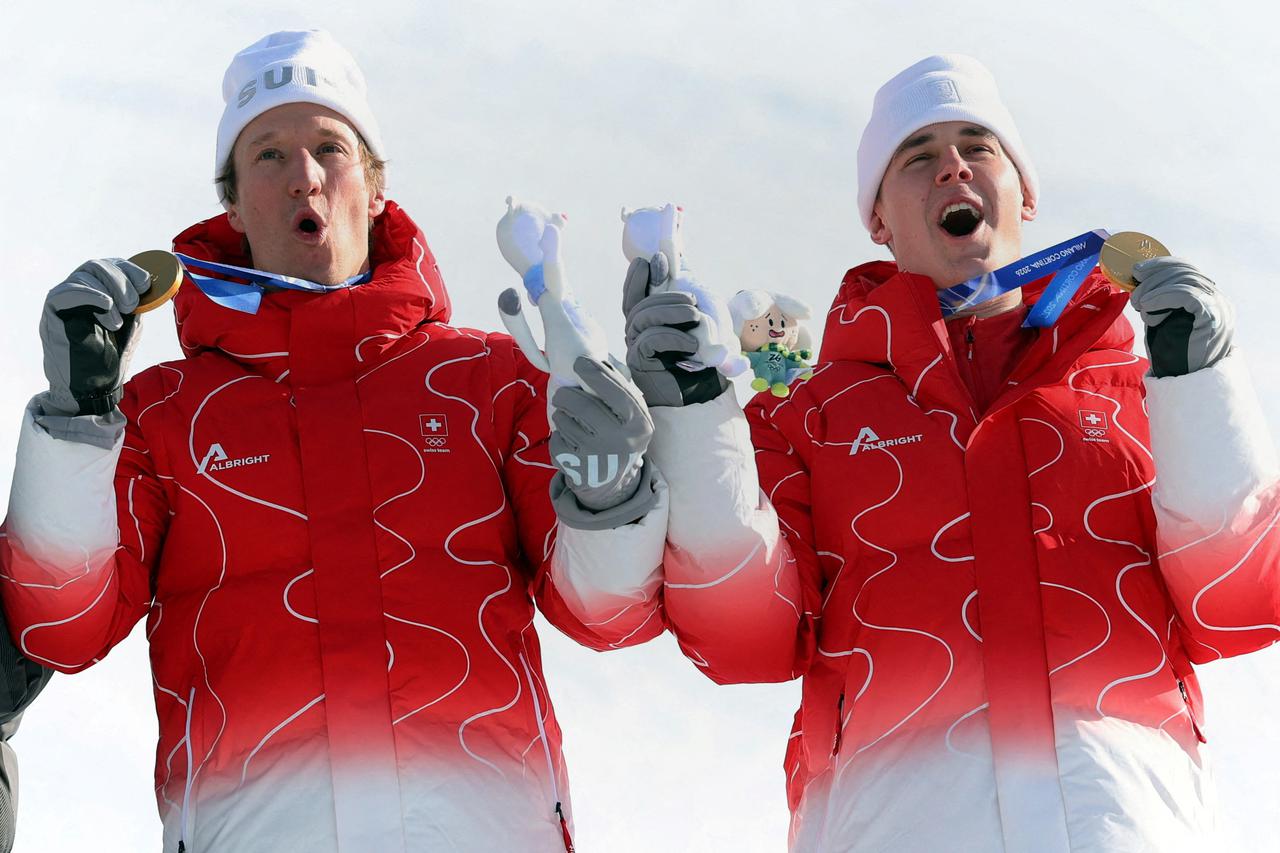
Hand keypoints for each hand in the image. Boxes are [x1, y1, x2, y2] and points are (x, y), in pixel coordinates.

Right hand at [40, 258, 148, 417]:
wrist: (94, 384)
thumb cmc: (112, 355)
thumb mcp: (132, 323)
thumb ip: (138, 302)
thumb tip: (155, 283)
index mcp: (102, 291)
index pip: (113, 265)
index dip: (131, 270)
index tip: (146, 285)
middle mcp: (82, 290)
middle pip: (98, 266)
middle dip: (122, 281)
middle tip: (132, 306)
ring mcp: (66, 298)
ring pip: (85, 275)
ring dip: (109, 292)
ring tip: (117, 320)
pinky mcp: (53, 310)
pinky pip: (68, 291)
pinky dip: (92, 295)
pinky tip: (107, 307)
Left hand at [549, 358, 655, 525]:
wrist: (612, 484)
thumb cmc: (621, 437)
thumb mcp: (634, 418)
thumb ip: (622, 390)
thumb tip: (600, 359)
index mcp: (639, 425)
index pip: (617, 393)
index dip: (596, 374)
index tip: (579, 361)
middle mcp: (621, 441)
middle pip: (583, 405)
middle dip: (566, 395)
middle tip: (561, 394)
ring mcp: (598, 456)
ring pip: (565, 420)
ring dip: (561, 415)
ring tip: (570, 420)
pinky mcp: (577, 466)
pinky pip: (556, 438)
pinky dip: (558, 434)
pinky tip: (569, 439)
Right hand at [622, 256, 728, 406]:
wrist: (706, 390)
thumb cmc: (705, 353)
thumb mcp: (700, 311)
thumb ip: (685, 286)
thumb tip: (669, 252)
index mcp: (649, 318)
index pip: (633, 292)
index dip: (639, 275)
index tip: (655, 259)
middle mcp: (637, 331)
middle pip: (636, 302)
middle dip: (661, 291)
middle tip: (691, 298)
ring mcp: (636, 346)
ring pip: (641, 317)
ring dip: (669, 310)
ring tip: (695, 315)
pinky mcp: (641, 363)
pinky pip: (649, 340)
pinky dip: (672, 335)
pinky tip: (691, 342)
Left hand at [1130, 256, 1233, 377]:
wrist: (1183, 382)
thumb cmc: (1171, 354)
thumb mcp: (1163, 319)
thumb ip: (1160, 300)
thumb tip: (1140, 279)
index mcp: (1208, 299)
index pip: (1187, 270)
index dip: (1162, 265)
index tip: (1138, 269)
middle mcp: (1218, 300)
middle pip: (1185, 271)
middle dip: (1155, 275)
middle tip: (1134, 287)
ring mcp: (1219, 307)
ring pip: (1184, 279)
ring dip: (1154, 288)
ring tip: (1138, 304)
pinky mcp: (1213, 316)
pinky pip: (1185, 293)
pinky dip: (1161, 296)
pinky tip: (1147, 307)